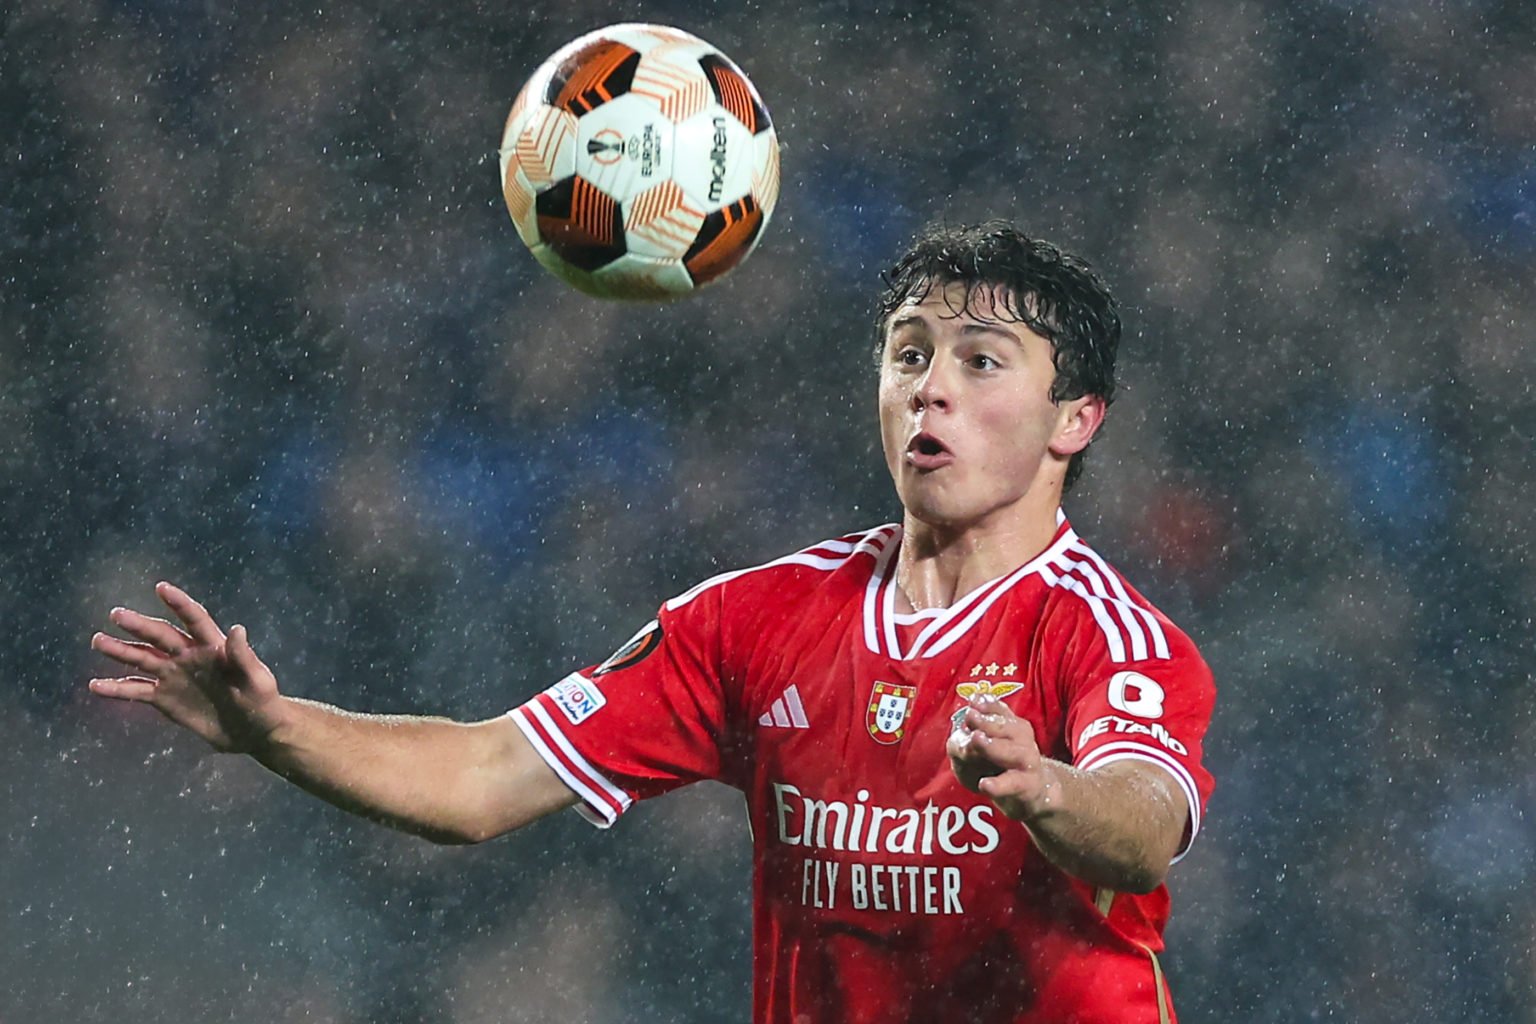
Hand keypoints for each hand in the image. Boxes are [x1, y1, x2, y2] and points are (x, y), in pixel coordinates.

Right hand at [90, 582, 283, 752]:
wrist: (252, 730)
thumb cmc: (262, 702)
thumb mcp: (257, 680)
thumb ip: (244, 656)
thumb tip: (237, 629)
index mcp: (213, 646)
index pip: (195, 619)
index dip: (179, 604)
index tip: (161, 588)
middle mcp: (189, 656)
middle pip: (160, 636)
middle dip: (139, 626)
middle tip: (116, 614)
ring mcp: (174, 676)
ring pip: (142, 659)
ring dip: (120, 650)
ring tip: (98, 641)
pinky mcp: (164, 698)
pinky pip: (136, 691)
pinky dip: (116, 688)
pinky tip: (95, 685)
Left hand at [946, 697, 1057, 821]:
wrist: (1033, 791)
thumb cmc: (1002, 764)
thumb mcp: (983, 746)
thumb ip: (971, 735)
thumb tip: (963, 731)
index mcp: (1013, 725)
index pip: (1000, 711)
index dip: (987, 705)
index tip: (973, 701)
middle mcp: (1023, 740)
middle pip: (1008, 727)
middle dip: (987, 721)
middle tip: (970, 716)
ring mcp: (1027, 762)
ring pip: (1012, 753)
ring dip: (992, 746)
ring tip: (976, 739)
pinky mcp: (1026, 786)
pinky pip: (1012, 784)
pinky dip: (998, 785)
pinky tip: (984, 784)